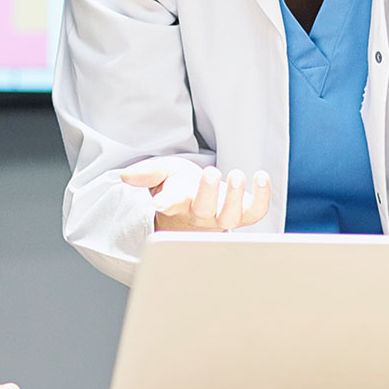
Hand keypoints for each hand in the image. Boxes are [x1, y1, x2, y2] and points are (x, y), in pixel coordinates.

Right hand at [120, 160, 272, 232]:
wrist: (195, 202)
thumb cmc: (178, 186)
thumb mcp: (161, 173)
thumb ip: (146, 173)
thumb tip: (126, 176)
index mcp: (177, 204)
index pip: (169, 205)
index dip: (164, 203)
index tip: (159, 202)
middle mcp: (200, 215)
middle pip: (204, 210)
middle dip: (208, 192)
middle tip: (210, 172)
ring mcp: (223, 216)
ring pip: (231, 216)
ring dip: (236, 197)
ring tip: (237, 175)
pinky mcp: (243, 213)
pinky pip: (255, 211)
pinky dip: (262, 196)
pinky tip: (261, 177)